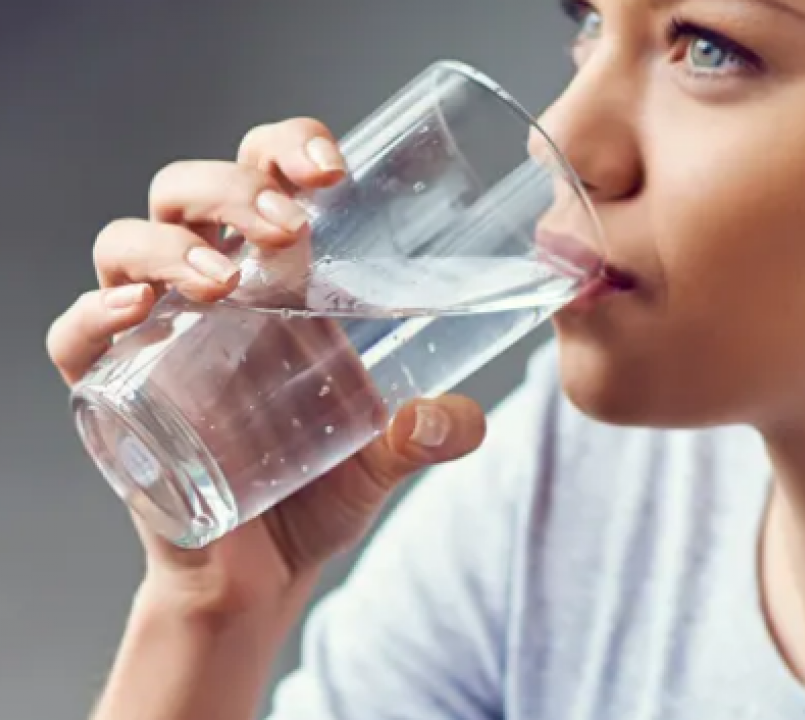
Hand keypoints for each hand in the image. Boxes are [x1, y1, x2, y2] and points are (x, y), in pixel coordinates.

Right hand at [47, 118, 486, 615]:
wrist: (264, 574)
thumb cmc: (318, 489)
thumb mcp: (386, 455)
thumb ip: (430, 433)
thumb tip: (466, 419)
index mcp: (277, 279)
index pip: (265, 177)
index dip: (287, 147)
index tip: (334, 166)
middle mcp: (209, 292)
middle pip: (189, 191)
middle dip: (232, 188)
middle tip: (289, 226)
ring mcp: (155, 337)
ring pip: (124, 245)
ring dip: (167, 246)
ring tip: (221, 282)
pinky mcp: (113, 395)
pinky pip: (75, 338)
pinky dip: (92, 316)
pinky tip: (135, 314)